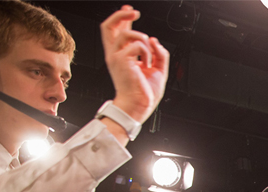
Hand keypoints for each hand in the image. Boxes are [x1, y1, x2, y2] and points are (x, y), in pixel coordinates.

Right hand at [100, 5, 168, 122]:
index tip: (130, 10)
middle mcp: (115, 54)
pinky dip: (147, 53)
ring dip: (144, 41)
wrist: (139, 105)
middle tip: (134, 13)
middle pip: (108, 26)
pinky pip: (137, 46)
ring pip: (128, 34)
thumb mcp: (157, 69)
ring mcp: (116, 57)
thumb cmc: (144, 92)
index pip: (118, 32)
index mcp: (122, 55)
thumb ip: (158, 54)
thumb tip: (154, 41)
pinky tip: (147, 65)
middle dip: (121, 15)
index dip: (123, 18)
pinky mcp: (121, 60)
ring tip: (149, 57)